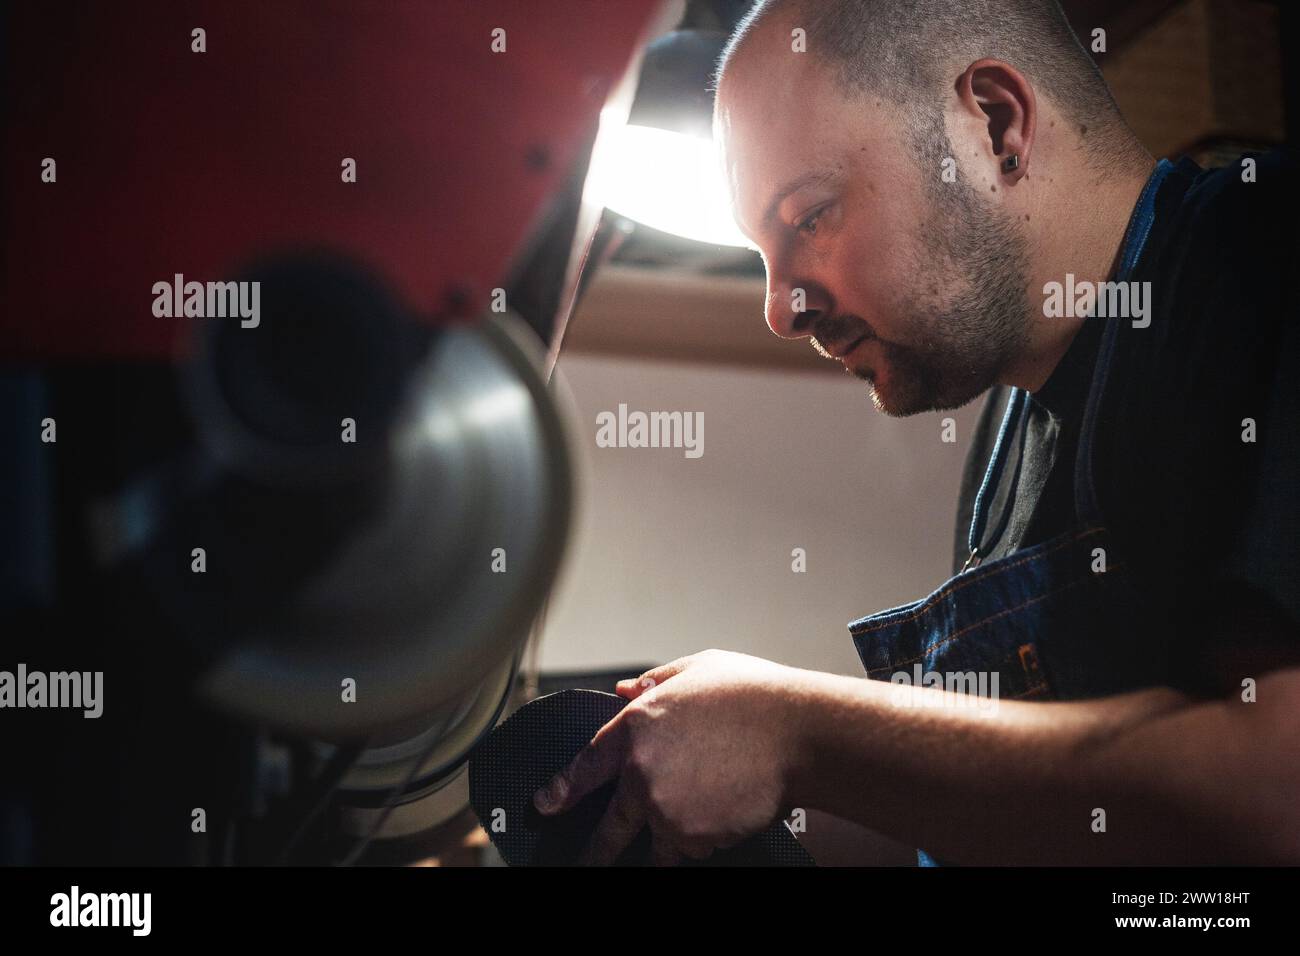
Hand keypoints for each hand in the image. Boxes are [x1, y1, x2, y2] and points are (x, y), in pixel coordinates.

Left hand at [532, 649, 808, 864]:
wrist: (798, 733)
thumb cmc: (753, 694)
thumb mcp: (698, 668)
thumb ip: (655, 681)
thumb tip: (623, 689)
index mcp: (634, 728)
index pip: (584, 766)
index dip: (560, 788)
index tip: (544, 804)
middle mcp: (641, 775)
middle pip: (607, 829)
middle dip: (593, 853)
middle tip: (583, 865)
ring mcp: (666, 812)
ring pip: (655, 845)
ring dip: (663, 844)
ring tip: (681, 834)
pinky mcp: (695, 839)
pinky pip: (690, 849)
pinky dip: (699, 842)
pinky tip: (721, 817)